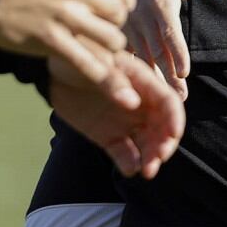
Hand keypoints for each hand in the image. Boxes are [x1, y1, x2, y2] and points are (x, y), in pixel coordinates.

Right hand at [0, 0, 135, 86]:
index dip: (126, 1)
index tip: (121, 9)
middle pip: (118, 12)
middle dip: (118, 24)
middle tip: (108, 29)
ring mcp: (63, 13)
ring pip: (110, 38)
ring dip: (112, 48)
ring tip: (104, 48)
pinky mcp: (49, 38)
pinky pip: (86, 60)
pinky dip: (100, 72)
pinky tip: (104, 74)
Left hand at [50, 50, 185, 178]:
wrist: (52, 70)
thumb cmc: (79, 54)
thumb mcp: (96, 61)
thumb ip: (113, 80)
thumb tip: (133, 103)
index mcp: (143, 81)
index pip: (168, 101)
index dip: (174, 118)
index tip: (173, 135)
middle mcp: (140, 104)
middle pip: (162, 127)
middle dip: (165, 144)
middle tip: (158, 159)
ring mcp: (125, 122)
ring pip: (147, 144)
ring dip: (151, 158)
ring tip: (146, 171)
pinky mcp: (109, 137)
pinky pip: (124, 154)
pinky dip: (130, 164)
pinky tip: (130, 170)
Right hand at [130, 0, 226, 98]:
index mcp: (161, 1)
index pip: (169, 30)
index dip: (177, 52)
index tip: (185, 73)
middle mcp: (141, 14)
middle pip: (156, 49)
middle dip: (168, 74)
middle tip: (181, 97)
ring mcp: (128, 24)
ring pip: (141, 56)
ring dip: (154, 77)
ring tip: (168, 98)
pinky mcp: (122, 31)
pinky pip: (128, 55)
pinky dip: (137, 72)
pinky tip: (147, 89)